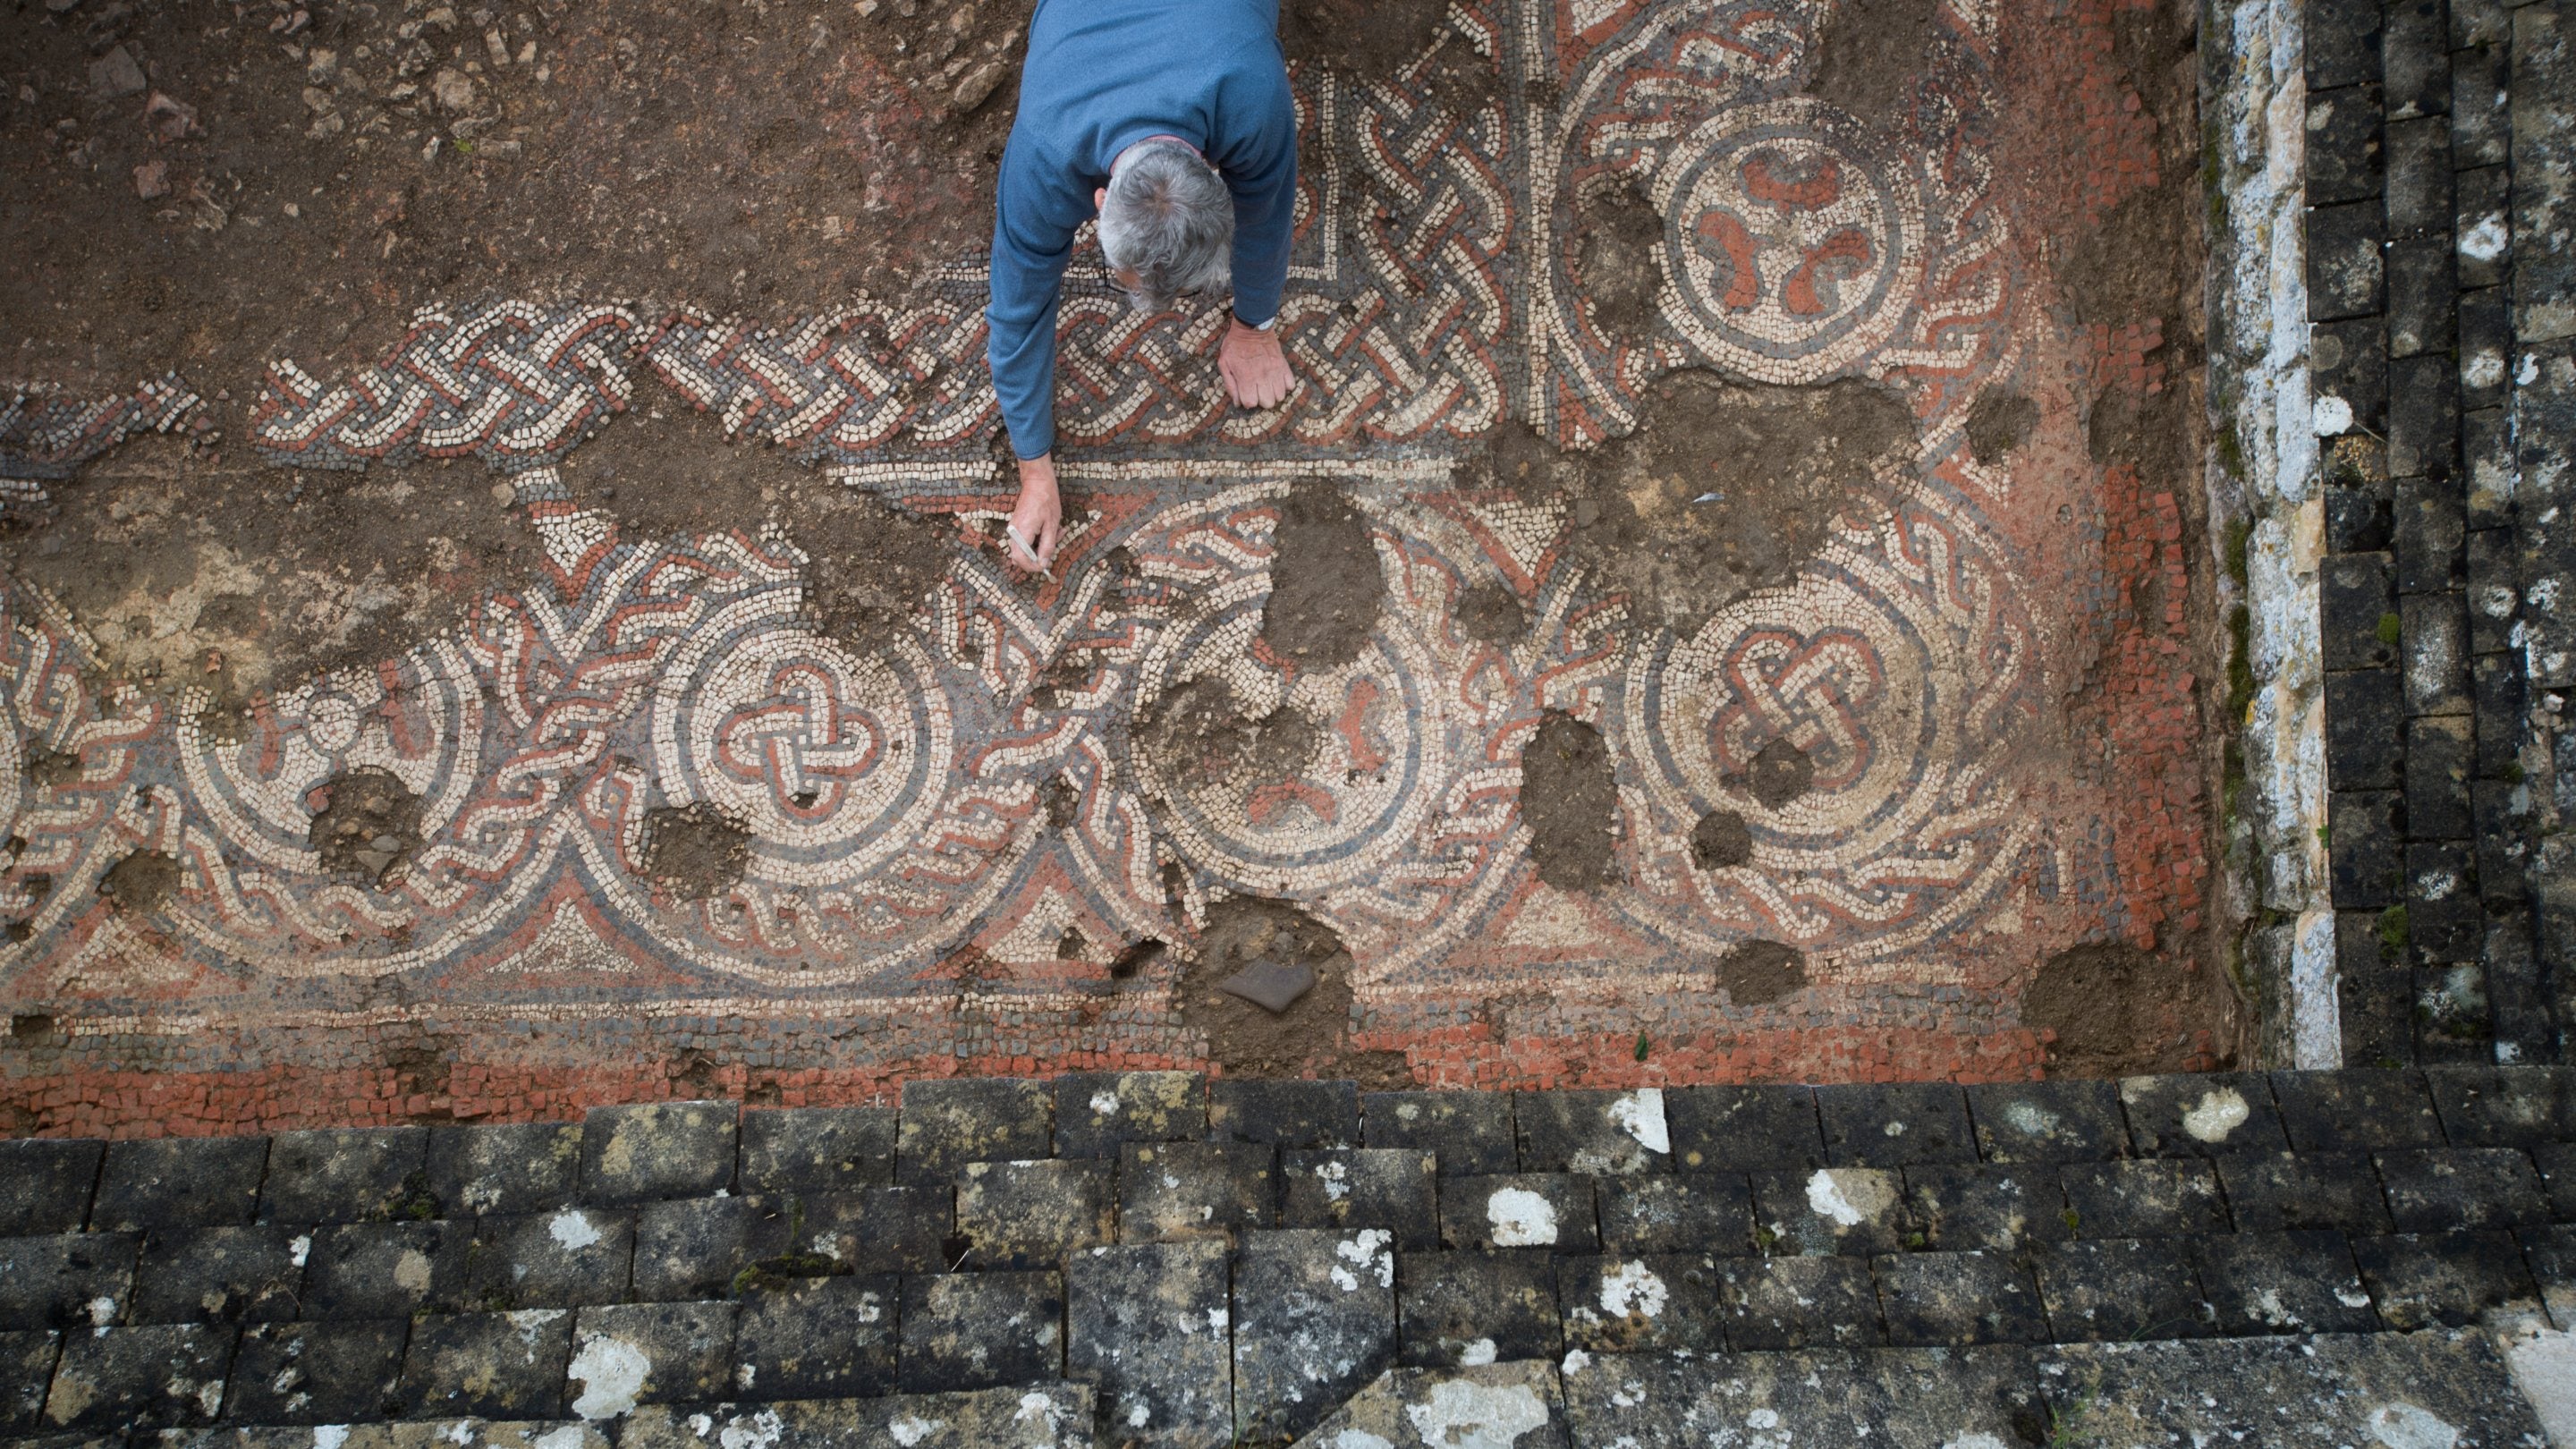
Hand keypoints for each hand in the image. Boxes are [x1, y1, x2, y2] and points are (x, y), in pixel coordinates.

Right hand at [1006, 453, 1061, 572]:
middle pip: (1020, 558)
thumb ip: (1047, 546)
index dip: (1033, 567)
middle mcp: (1013, 533)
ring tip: (1057, 533)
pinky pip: (1024, 541)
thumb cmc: (1046, 500)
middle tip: (1055, 545)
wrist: (1037, 482)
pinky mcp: (1016, 527)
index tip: (1046, 566)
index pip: (1021, 560)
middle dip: (1038, 557)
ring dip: (1040, 547)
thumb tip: (1043, 564)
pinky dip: (1037, 540)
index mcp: (1021, 533)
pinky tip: (1050, 530)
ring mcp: (1013, 530)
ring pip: (1024, 550)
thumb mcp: (1052, 525)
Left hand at [1218, 316, 1292, 409]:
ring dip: (1273, 394)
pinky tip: (1276, 381)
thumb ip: (1230, 384)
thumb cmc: (1235, 345)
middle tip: (1257, 391)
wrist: (1252, 328)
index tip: (1246, 393)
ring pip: (1280, 396)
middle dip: (1261, 400)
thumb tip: (1237, 402)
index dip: (1247, 401)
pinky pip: (1290, 384)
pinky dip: (1284, 386)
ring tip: (1267, 386)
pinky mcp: (1284, 366)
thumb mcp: (1224, 363)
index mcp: (1246, 377)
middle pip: (1268, 403)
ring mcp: (1275, 371)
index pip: (1250, 403)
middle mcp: (1262, 377)